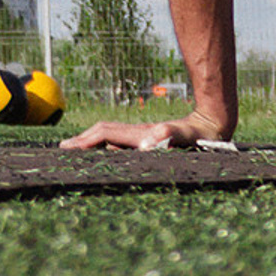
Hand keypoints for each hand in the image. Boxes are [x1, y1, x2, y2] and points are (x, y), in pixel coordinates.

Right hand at [62, 109, 227, 153]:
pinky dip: (105, 144)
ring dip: (91, 142)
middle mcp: (137, 133)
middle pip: (102, 132)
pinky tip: (104, 152)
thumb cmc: (200, 136)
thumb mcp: (186, 137)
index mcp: (141, 133)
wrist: (212, 123)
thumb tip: (147, 140)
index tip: (67, 148)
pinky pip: (120, 141)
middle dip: (82, 140)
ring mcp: (142, 135)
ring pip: (109, 136)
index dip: (86, 140)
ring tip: (76, 150)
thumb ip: (168, 135)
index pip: (105, 134)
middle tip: (63, 149)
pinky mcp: (148, 139)